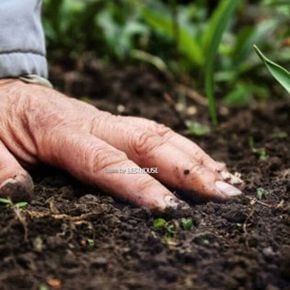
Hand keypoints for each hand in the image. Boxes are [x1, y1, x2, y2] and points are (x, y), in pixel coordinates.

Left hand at [0, 79, 242, 210]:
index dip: (141, 186)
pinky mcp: (114, 124)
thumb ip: (0, 168)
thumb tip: (20, 195)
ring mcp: (108, 121)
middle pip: (150, 142)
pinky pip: (155, 133)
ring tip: (226, 179)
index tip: (172, 211)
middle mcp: (95, 122)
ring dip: (195, 157)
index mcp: (62, 131)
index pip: (108, 163)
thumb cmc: (0, 120)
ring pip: (159, 134)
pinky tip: (202, 163)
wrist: (9, 93)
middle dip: (190, 169)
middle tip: (226, 194)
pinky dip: (182, 149)